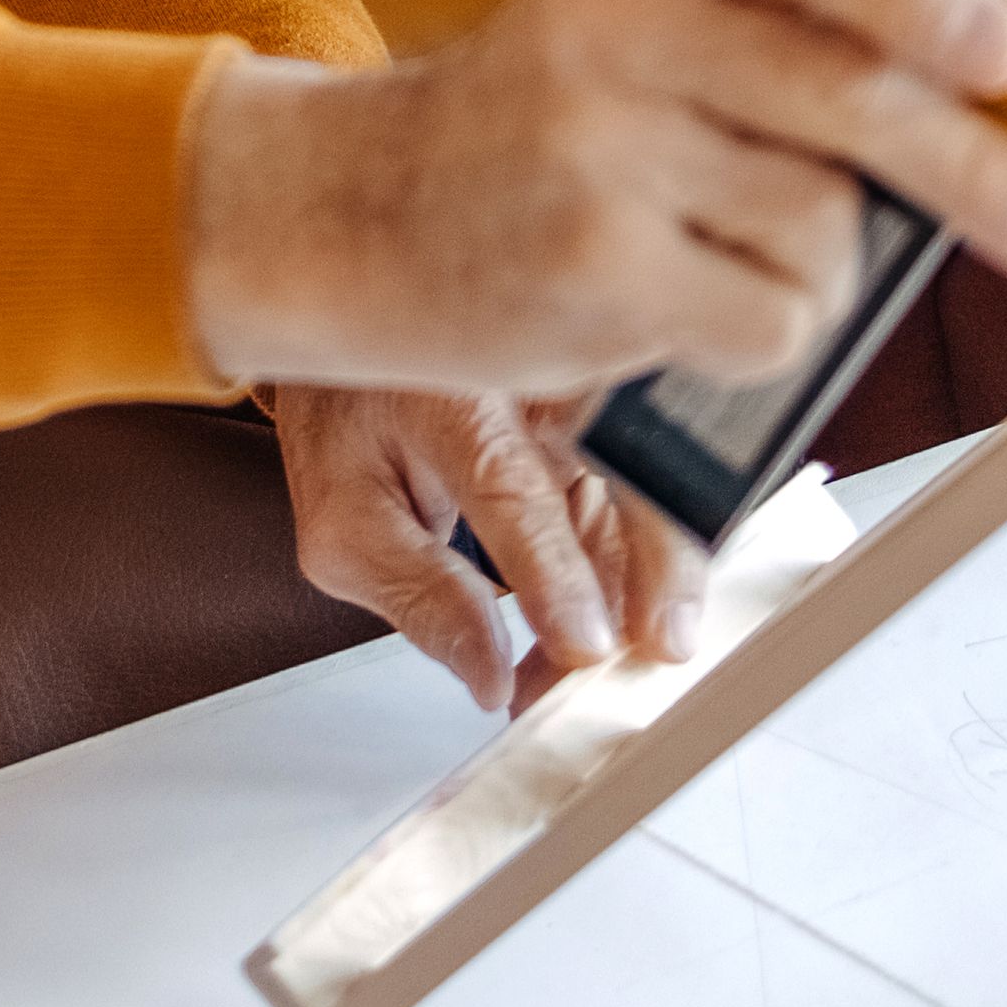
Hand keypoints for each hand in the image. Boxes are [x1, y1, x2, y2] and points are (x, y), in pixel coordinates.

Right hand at [186, 0, 1006, 401]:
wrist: (352, 213)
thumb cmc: (538, 124)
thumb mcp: (635, 17)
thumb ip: (781, 27)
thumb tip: (995, 102)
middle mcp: (612, 21)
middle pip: (856, 94)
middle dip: (977, 173)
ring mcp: (596, 144)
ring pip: (826, 222)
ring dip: (822, 264)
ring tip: (727, 251)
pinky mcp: (593, 265)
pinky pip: (774, 317)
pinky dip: (768, 333)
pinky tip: (688, 306)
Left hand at [272, 385, 696, 710]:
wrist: (361, 333)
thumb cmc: (347, 423)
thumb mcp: (346, 524)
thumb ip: (419, 597)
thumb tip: (491, 673)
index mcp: (444, 394)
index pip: (510, 485)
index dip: (555, 573)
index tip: (584, 645)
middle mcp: (525, 374)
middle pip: (621, 461)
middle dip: (660, 563)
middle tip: (655, 651)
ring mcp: (576, 388)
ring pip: (651, 482)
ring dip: (653, 579)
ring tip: (616, 663)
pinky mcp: (605, 416)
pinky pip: (646, 496)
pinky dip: (641, 567)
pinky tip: (619, 624)